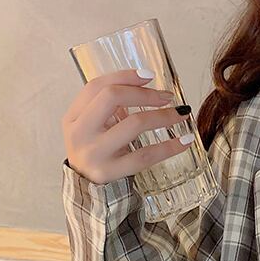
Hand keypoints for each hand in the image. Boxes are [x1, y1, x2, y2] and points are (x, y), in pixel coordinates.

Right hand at [61, 69, 191, 184]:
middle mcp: (80, 132)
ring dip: (164, 116)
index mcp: (73, 116)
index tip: (150, 75)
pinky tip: (185, 140)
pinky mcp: (110, 171)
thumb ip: (110, 104)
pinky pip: (146, 155)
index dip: (125, 76)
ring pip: (134, 124)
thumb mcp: (92, 124)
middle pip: (112, 97)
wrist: (85, 185)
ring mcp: (94, 153)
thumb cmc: (95, 147)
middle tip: (167, 96)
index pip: (96, 86)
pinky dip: (170, 146)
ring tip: (181, 113)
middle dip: (145, 93)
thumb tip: (148, 83)